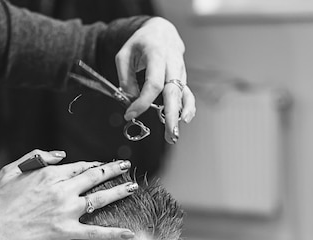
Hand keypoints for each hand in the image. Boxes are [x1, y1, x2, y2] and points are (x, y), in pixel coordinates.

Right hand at [0, 150, 135, 239]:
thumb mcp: (12, 169)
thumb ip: (38, 157)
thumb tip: (61, 154)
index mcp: (49, 174)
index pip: (79, 166)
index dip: (94, 165)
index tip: (103, 165)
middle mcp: (61, 190)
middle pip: (94, 177)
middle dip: (113, 170)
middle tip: (126, 166)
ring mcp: (65, 211)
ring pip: (100, 199)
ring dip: (119, 191)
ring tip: (133, 186)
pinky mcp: (65, 232)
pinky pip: (94, 232)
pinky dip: (113, 233)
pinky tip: (128, 233)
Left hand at [116, 17, 195, 143]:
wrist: (161, 31)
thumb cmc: (140, 43)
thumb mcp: (124, 54)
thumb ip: (126, 78)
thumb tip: (131, 99)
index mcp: (156, 54)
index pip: (153, 83)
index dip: (142, 102)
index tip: (129, 114)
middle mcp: (172, 63)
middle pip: (173, 92)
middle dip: (171, 115)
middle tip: (169, 134)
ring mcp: (180, 71)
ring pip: (182, 95)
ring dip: (180, 116)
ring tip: (174, 135)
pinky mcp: (182, 78)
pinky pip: (187, 94)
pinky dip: (188, 107)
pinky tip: (185, 120)